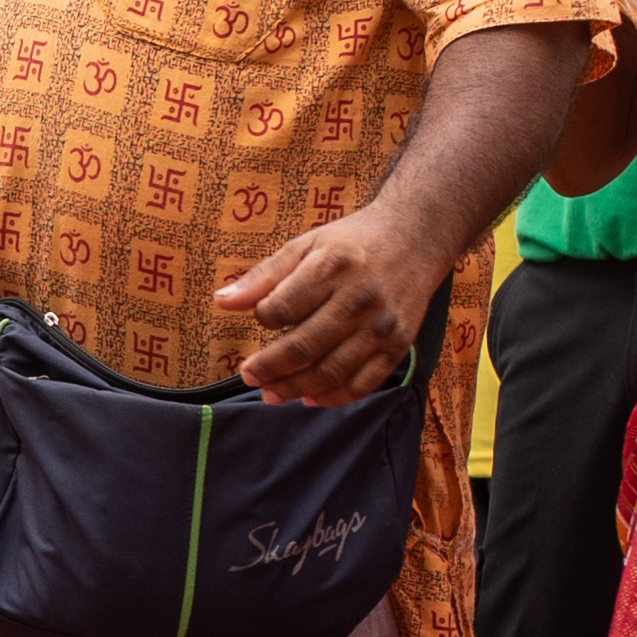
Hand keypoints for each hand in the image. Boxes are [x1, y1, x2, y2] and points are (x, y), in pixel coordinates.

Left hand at [217, 200, 450, 407]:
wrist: (414, 239)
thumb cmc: (351, 243)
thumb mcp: (305, 245)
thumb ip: (263, 276)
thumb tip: (222, 303)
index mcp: (332, 268)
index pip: (282, 308)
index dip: (263, 320)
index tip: (260, 320)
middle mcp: (359, 299)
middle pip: (304, 347)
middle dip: (270, 368)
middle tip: (249, 377)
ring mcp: (381, 326)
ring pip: (331, 372)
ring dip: (295, 388)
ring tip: (271, 394)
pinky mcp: (398, 346)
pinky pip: (363, 384)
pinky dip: (334, 398)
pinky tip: (309, 398)